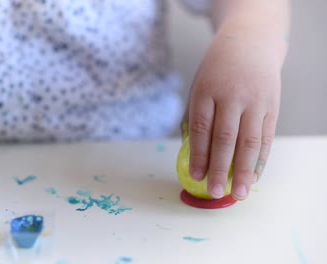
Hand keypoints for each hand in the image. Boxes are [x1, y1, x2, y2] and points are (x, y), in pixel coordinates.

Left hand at [187, 30, 283, 200]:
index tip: (196, 176)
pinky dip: (260, 160)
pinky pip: (266, 137)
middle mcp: (231, 96)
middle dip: (220, 168)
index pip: (201, 128)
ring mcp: (254, 101)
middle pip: (225, 138)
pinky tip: (254, 176)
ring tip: (239, 194)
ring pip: (249, 141)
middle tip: (215, 191)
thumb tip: (193, 155)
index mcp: (206, 91)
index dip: (199, 154)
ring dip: (244, 171)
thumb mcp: (200, 86)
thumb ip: (197, 117)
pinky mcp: (271, 106)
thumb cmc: (217, 72)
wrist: (249, 44)